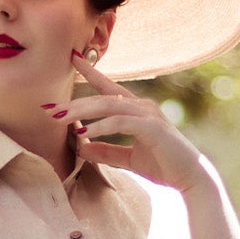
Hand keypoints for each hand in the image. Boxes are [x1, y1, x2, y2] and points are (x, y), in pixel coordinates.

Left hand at [67, 50, 211, 192]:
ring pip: (108, 105)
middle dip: (74, 103)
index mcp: (136, 110)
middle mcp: (142, 107)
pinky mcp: (152, 128)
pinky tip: (84, 133)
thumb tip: (80, 146)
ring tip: (60, 119)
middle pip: (101, 97)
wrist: (190, 180)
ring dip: (82, 111)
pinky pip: (121, 122)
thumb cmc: (163, 166)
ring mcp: (148, 115)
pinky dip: (101, 126)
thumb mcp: (127, 159)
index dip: (90, 72)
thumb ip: (106, 151)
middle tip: (50, 109)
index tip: (71, 58)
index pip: (108, 87)